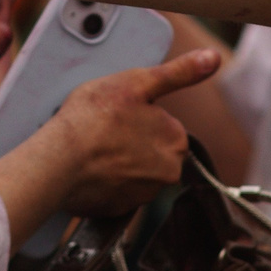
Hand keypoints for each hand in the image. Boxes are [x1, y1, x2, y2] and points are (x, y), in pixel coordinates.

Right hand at [47, 50, 213, 217]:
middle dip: (132, 141)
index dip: (138, 116)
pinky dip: (105, 182)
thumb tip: (212, 58)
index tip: (118, 114)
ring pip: (134, 171)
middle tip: (104, 131)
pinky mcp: (119, 211)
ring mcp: (143, 195)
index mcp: (176, 141)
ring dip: (118, 162)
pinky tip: (89, 168)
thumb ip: (179, 72)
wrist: (58, 161)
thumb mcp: (137, 82)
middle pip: (151, 150)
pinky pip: (116, 191)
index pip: (162, 124)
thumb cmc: (93, 118)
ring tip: (94, 149)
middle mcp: (168, 173)